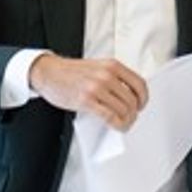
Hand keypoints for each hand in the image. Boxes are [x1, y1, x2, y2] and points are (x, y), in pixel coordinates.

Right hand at [30, 54, 147, 129]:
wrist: (47, 72)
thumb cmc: (71, 71)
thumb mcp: (98, 67)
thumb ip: (114, 78)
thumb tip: (130, 97)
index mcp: (112, 66)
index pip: (139, 84)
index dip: (144, 98)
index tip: (141, 105)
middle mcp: (106, 75)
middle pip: (133, 100)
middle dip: (134, 113)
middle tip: (130, 118)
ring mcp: (96, 88)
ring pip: (124, 110)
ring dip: (127, 121)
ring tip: (123, 123)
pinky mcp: (86, 100)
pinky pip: (110, 117)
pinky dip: (117, 124)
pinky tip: (116, 126)